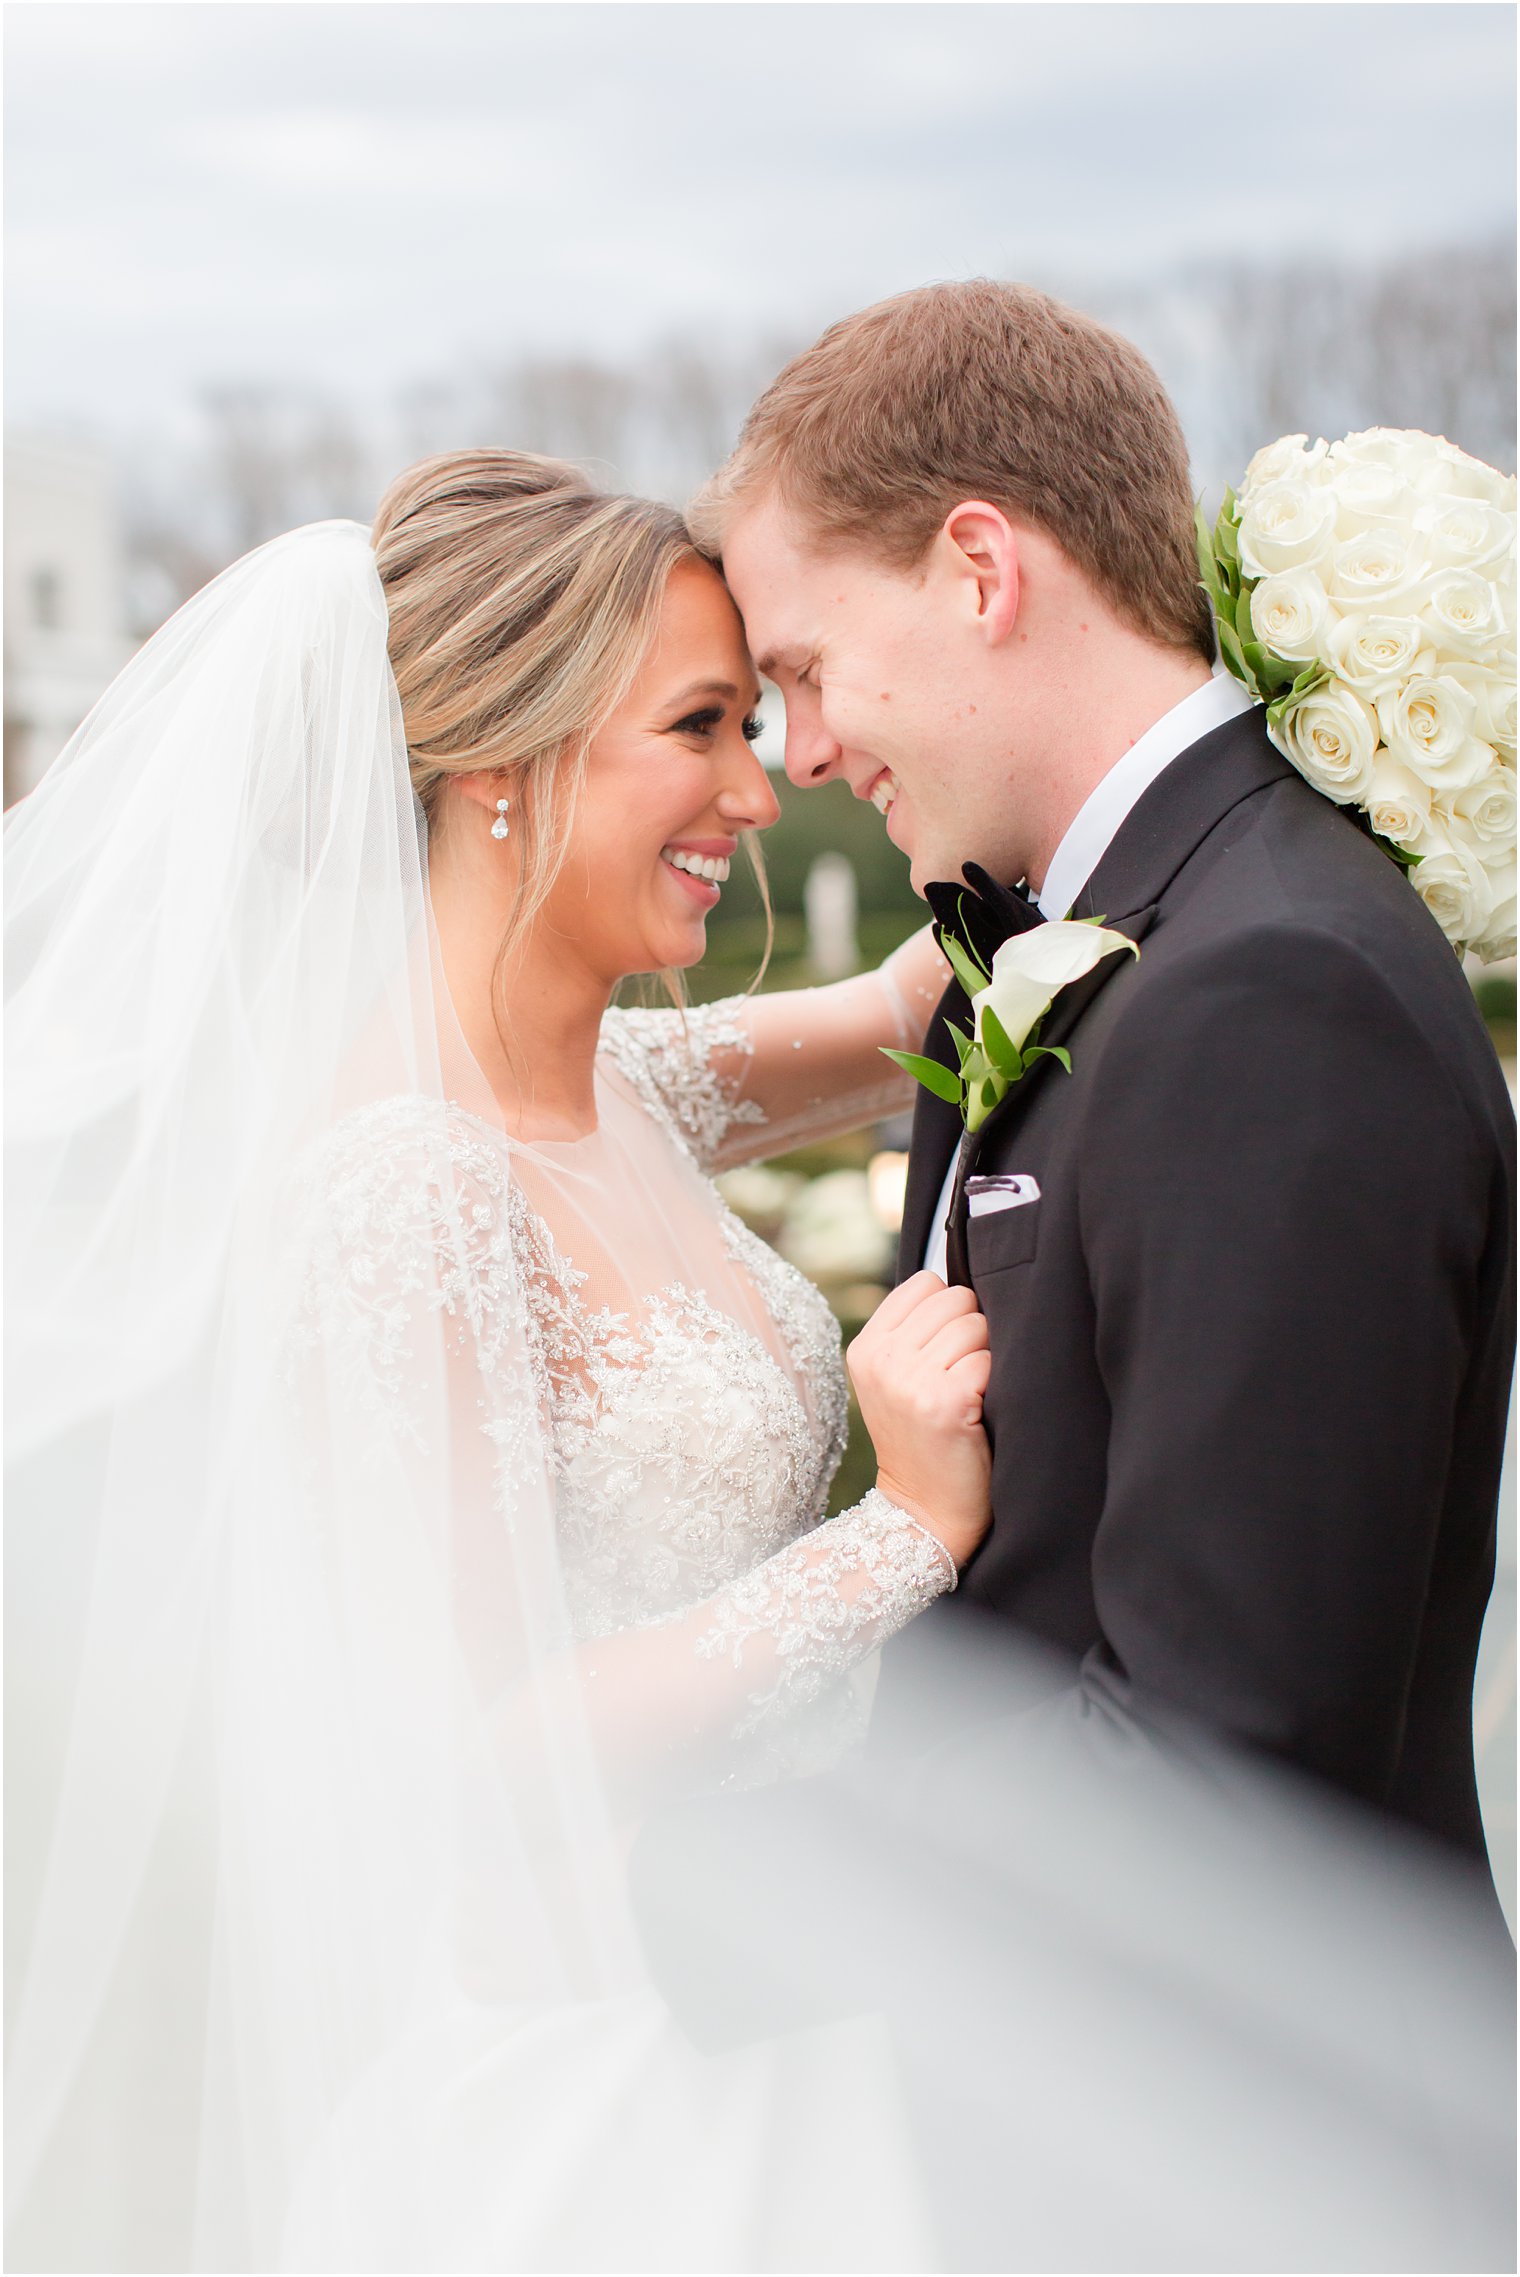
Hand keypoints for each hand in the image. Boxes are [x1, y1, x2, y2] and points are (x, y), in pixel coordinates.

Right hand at [846, 1271, 992, 1568]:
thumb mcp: (895, 1381)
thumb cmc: (923, 1441)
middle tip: (960, 1376)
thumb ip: (914, 1331)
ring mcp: (910, 1380)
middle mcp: (882, 1359)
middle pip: (956, 1297)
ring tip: (969, 1394)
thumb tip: (964, 1275)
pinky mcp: (944, 1401)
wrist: (924, 1514)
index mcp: (866, 1348)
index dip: (949, 1310)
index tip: (946, 1350)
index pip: (926, 1282)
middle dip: (971, 1331)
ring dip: (986, 1357)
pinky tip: (979, 1410)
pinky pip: (990, 1359)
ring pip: (976, 1324)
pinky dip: (995, 1382)